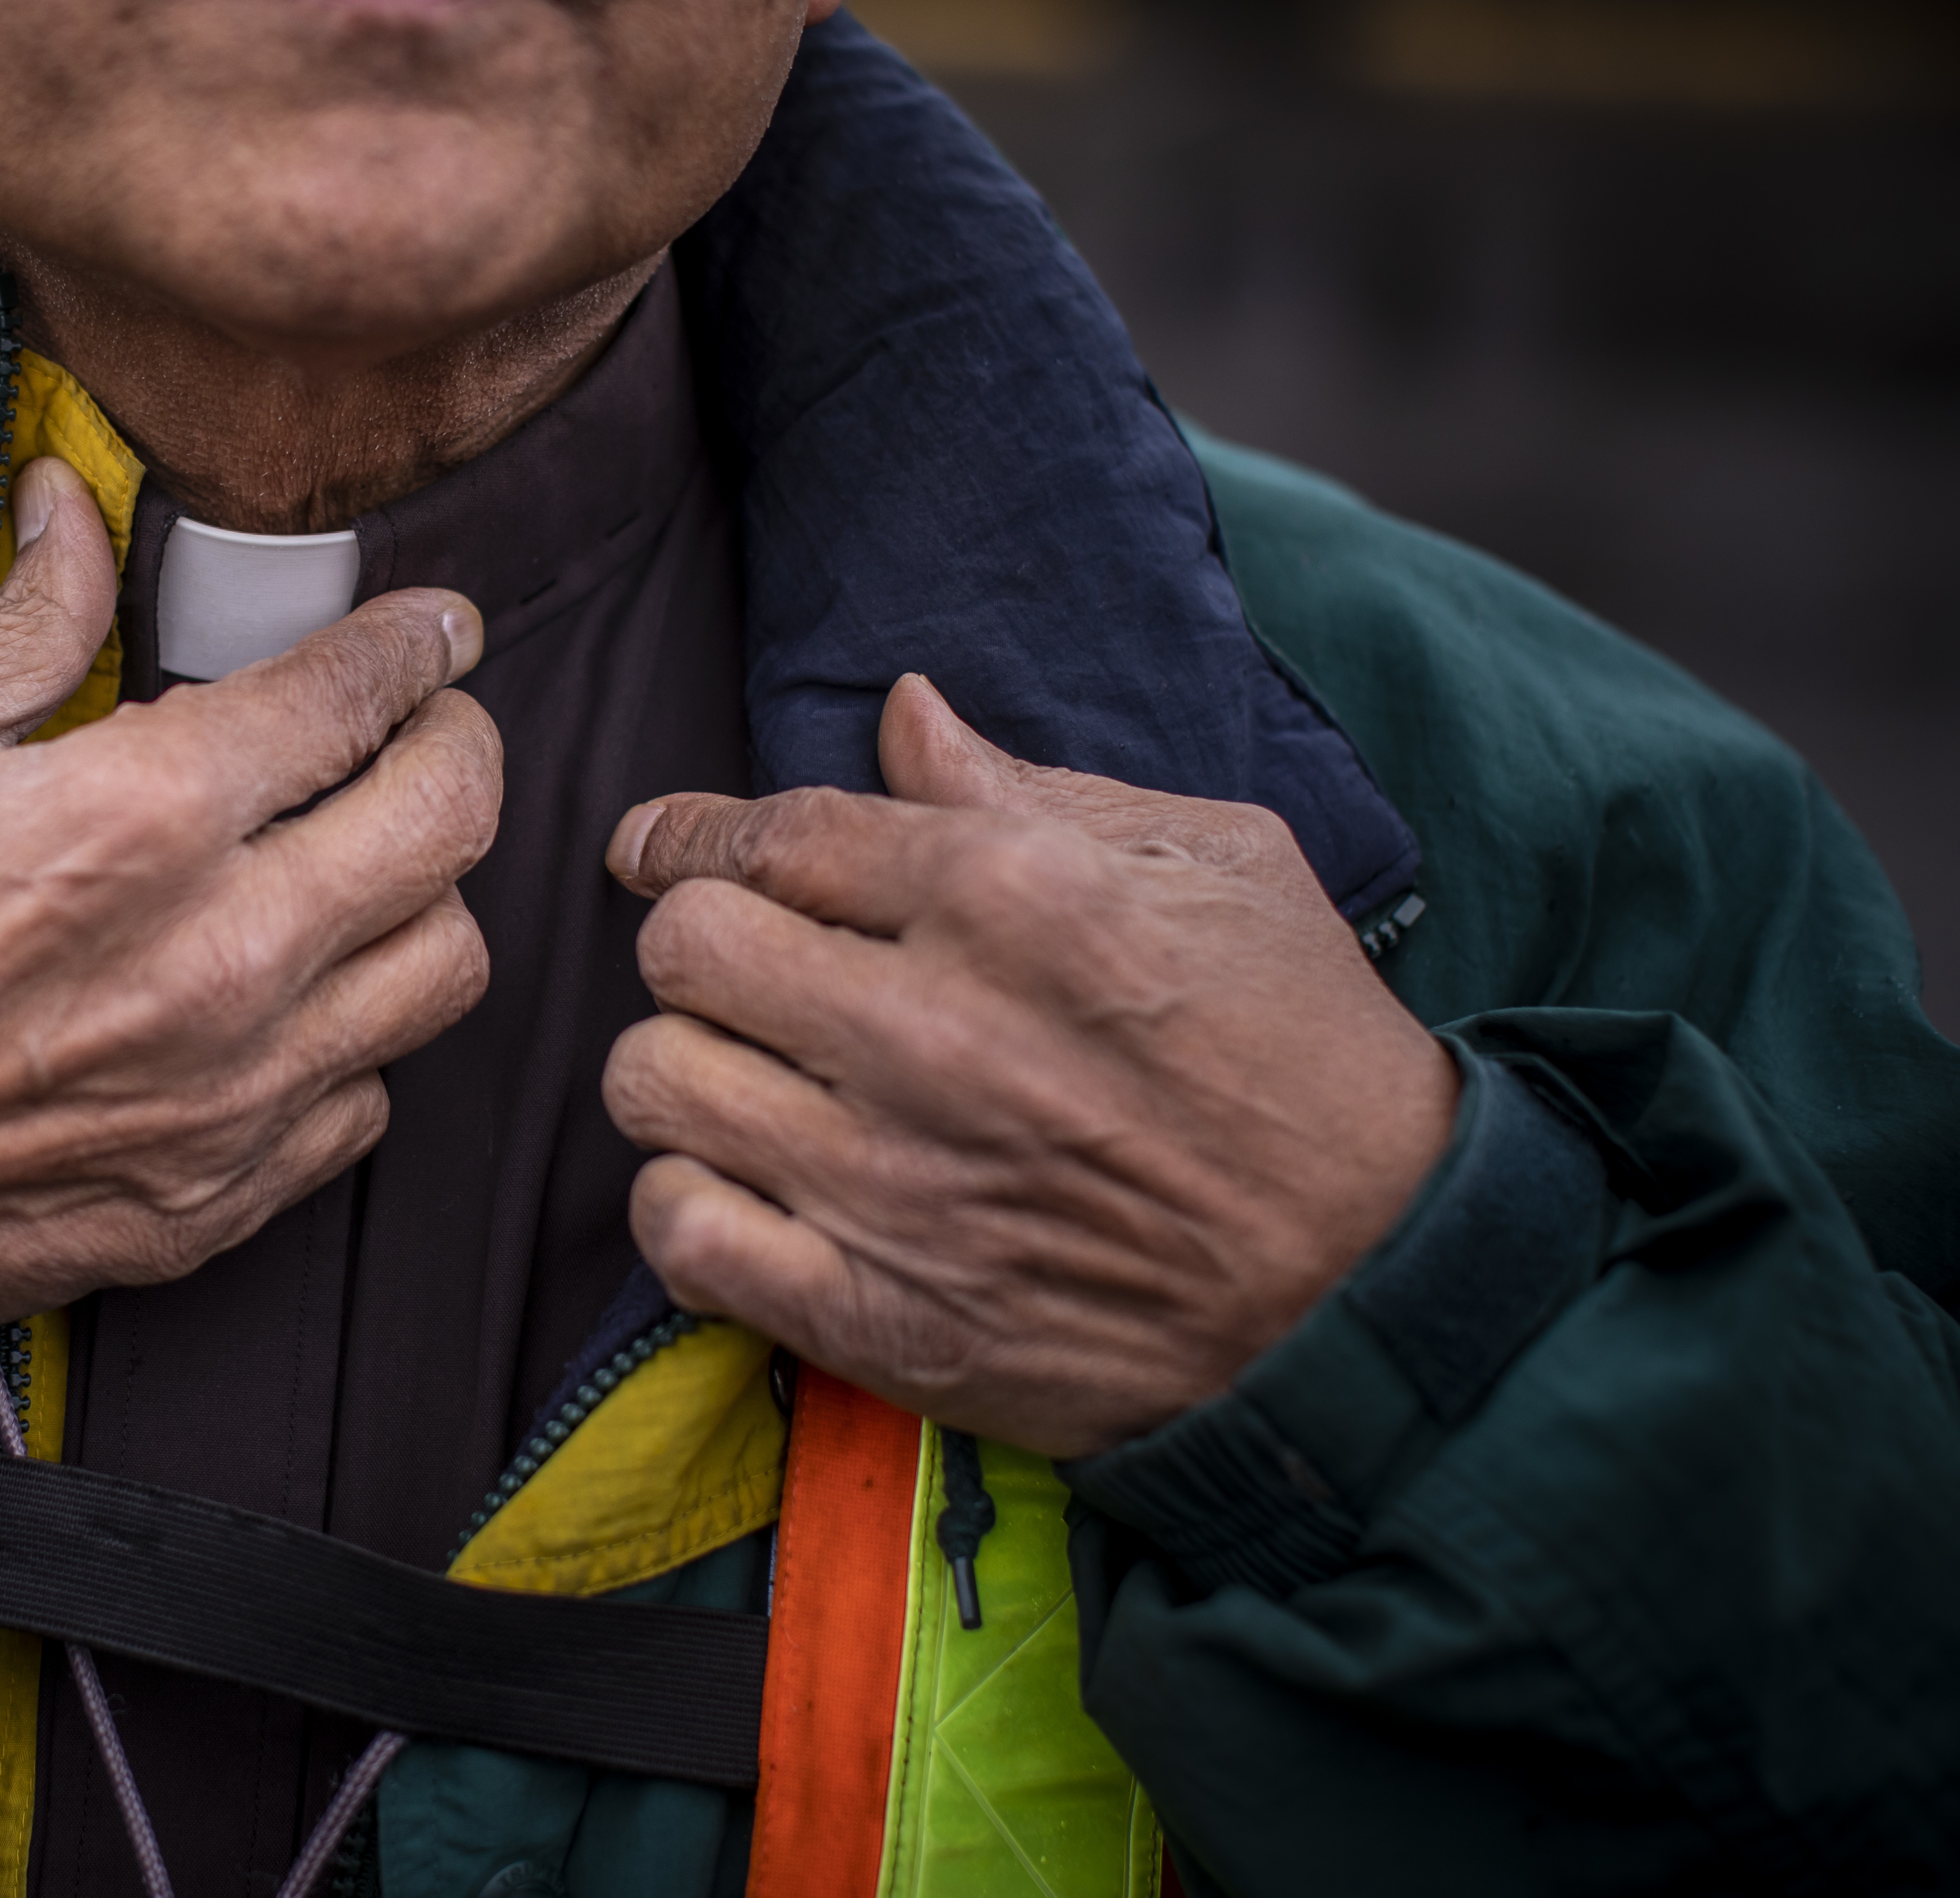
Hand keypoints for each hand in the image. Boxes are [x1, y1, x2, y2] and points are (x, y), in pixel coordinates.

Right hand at [0, 458, 499, 1370]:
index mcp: (142, 818)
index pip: (363, 694)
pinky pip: (368, 1102)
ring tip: (353, 865)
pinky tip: (280, 1001)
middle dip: (456, 746)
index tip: (431, 629)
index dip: (419, 640)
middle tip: (416, 727)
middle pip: (454, 823)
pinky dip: (351, 1037)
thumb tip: (73, 505)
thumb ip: (28, 627)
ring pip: (444, 968)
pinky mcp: (212, 1204)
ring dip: (420, 897)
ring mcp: (231, 1098)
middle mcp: (221, 961)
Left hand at [600, 675, 1455, 1457]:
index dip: (692, 834)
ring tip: (750, 1080)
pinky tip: (750, 1191)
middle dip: (697, 943)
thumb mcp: (1215, 868)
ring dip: (685, 1070)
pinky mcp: (884, 1315)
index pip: (774, 833)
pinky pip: (682, 1235)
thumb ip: (1033, 788)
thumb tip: (904, 717)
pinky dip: (688, 1208)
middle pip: (685, 947)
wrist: (1376, 1284)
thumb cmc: (1305, 1054)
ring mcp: (897, 1183)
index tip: (659, 848)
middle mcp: (936, 1032)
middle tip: (747, 973)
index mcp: (1014, 899)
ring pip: (655, 1081)